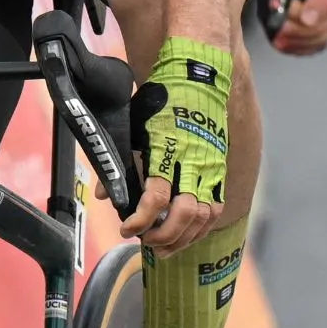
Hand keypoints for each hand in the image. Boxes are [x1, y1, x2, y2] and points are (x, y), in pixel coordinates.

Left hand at [125, 38, 231, 254]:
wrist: (196, 79)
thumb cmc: (161, 102)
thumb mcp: (132, 127)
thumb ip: (120, 162)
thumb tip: (106, 194)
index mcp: (165, 151)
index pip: (155, 197)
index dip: (140, 219)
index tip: (126, 228)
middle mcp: (191, 163)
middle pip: (184, 214)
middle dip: (163, 235)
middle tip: (145, 242)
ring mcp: (210, 168)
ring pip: (203, 216)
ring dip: (183, 238)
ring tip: (163, 248)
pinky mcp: (220, 169)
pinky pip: (216, 207)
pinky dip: (201, 227)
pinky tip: (186, 235)